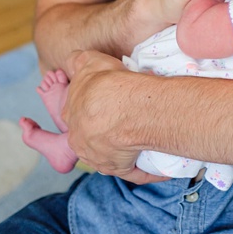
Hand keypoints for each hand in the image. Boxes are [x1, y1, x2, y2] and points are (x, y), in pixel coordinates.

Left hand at [61, 50, 169, 183]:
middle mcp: (81, 141)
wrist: (128, 107)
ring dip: (126, 150)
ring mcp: (99, 159)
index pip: (80, 115)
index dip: (95, 108)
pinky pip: (135, 172)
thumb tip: (72, 62)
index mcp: (72, 117)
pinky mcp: (120, 170)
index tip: (112, 103)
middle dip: (106, 131)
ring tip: (145, 138)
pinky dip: (147, 169)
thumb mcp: (89, 61)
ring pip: (112, 155)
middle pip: (94, 137)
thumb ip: (78, 61)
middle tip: (129, 119)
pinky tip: (160, 164)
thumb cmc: (109, 84)